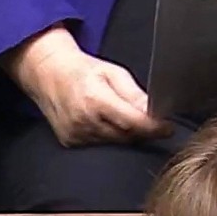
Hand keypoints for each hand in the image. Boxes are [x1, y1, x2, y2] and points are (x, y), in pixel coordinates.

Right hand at [0, 26, 171, 146]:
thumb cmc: (83, 70)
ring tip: (119, 115)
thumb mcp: (113, 73)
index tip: (168, 129)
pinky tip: (103, 122)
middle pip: (125, 136)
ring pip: (113, 143)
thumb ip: (134, 94)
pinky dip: (107, 136)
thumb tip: (155, 112)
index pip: (133, 122)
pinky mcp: (70, 142)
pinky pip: (99, 145)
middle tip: (148, 119)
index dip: (154, 128)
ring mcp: (75, 134)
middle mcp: (83, 121)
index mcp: (95, 99)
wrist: (48, 74)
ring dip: (123, 133)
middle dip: (140, 130)